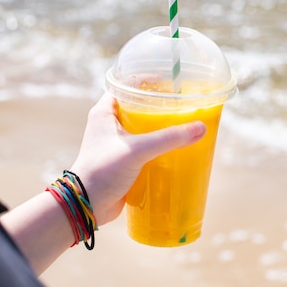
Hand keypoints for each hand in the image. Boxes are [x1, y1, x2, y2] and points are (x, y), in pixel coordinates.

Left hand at [69, 93, 206, 224]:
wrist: (85, 206)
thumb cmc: (102, 171)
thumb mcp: (137, 150)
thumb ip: (169, 138)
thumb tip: (201, 128)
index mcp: (105, 112)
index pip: (127, 86)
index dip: (147, 80)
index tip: (170, 80)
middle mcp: (110, 125)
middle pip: (140, 107)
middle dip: (161, 105)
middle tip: (184, 102)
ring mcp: (118, 144)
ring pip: (145, 128)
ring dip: (163, 127)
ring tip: (186, 123)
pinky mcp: (125, 161)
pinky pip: (147, 148)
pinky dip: (161, 147)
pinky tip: (178, 148)